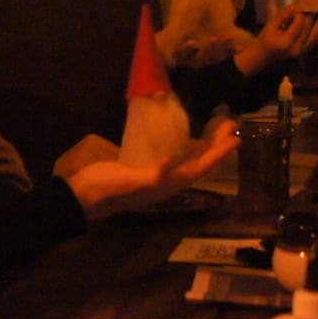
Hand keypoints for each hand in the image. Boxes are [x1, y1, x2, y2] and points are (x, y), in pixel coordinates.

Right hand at [67, 118, 238, 220]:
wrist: (81, 196)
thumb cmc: (106, 189)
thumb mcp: (129, 181)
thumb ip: (151, 175)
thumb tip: (171, 162)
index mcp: (168, 184)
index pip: (201, 167)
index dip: (219, 153)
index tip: (236, 138)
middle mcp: (168, 180)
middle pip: (199, 160)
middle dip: (216, 143)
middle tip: (230, 122)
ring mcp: (156, 172)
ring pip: (188, 156)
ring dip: (204, 141)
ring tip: (216, 123)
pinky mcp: (144, 164)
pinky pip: (172, 152)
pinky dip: (183, 140)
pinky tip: (184, 130)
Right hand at [236, 3, 317, 73]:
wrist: (267, 54)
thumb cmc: (267, 37)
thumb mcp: (271, 24)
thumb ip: (286, 13)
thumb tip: (300, 2)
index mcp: (286, 41)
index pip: (300, 22)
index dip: (304, 10)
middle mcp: (299, 47)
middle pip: (313, 26)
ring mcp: (306, 49)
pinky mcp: (310, 49)